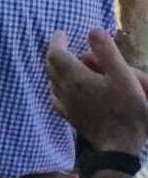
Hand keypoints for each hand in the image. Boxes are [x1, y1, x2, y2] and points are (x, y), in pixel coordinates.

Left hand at [47, 29, 147, 154]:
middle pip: (50, 66)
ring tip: (72, 64)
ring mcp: (64, 104)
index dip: (56, 40)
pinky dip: (58, 86)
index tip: (62, 33)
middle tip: (68, 46)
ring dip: (57, 69)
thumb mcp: (123, 77)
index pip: (55, 53)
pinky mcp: (69, 116)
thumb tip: (92, 31)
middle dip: (57, 53)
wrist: (119, 145)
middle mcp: (64, 90)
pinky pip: (55, 97)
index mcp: (75, 77)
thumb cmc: (126, 110)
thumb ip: (107, 53)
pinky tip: (67, 87)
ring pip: (52, 81)